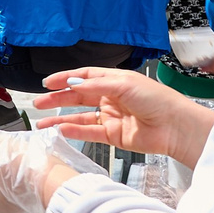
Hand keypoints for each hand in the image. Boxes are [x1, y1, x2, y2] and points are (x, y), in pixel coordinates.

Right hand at [31, 66, 213, 169]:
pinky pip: (89, 132)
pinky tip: (61, 129)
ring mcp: (111, 117)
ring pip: (80, 116)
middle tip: (39, 102)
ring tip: (42, 122)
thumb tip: (72, 85)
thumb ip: (95, 86)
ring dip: (60, 118)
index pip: (84, 77)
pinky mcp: (114, 135)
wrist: (175, 127)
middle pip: (78, 97)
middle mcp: (111, 97)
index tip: (47, 82)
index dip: (65, 79)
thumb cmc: (157, 100)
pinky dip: (75, 131)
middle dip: (57, 99)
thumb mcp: (124, 85)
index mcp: (115, 80)